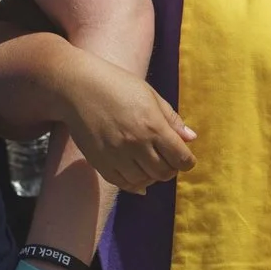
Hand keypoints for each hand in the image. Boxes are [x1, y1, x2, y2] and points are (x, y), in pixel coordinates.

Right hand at [49, 49, 192, 193]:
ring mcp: (117, 155)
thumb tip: (191, 138)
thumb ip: (172, 119)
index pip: (181, 158)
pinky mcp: (100, 162)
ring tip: (149, 165)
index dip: (187, 162)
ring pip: (144, 181)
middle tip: (167, 161)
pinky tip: (136, 175)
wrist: (78, 87)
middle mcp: (136, 143)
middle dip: (170, 169)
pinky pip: (122, 183)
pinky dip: (133, 184)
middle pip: (164, 173)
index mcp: (153, 125)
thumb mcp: (151, 96)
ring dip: (151, 176)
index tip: (184, 159)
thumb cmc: (118, 85)